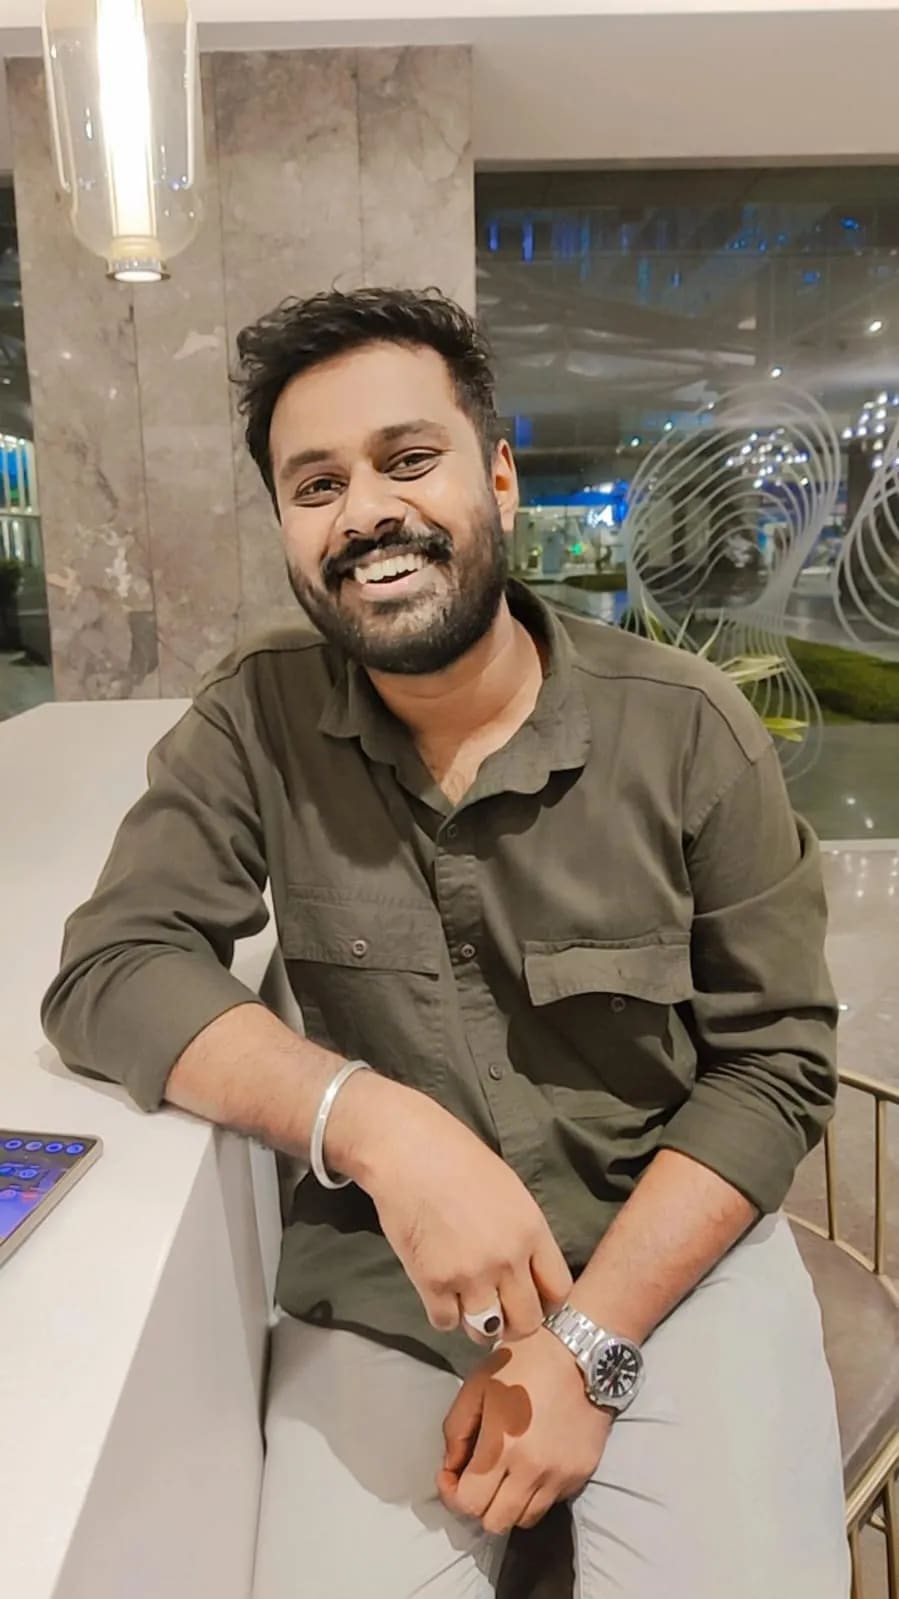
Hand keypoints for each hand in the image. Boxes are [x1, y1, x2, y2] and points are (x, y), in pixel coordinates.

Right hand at [332, 1074, 571, 1340]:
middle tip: (500, 1310)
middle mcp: (508, 1259)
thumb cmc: (458, 1159)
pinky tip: (440, 1293)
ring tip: (469, 1306)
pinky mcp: (432, 1282)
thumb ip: (523, 1234)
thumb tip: (526, 1271)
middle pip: (527, 1321)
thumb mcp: (510, 1191)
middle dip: (515, 1321)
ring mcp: (470, 1274)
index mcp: (532, 1231)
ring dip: (479, 1324)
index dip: (546, 1301)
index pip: (559, 1291)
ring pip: (486, 1330)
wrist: (409, 1150)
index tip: (531, 1297)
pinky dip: (444, 1314)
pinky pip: (446, 1323)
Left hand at [437, 1329, 611, 1532]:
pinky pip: (551, 1501)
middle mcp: (533, 1470)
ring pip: (525, 1519)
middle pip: (496, 1522)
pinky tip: (534, 1462)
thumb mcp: (477, 1384)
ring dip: (509, 1502)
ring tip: (507, 1472)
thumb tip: (452, 1467)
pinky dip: (536, 1492)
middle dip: (480, 1504)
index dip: (453, 1494)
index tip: (453, 1474)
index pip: (469, 1503)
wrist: (581, 1350)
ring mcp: (561, 1476)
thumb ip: (456, 1430)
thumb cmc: (524, 1360)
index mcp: (502, 1446)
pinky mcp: (582, 1474)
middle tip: (479, 1477)